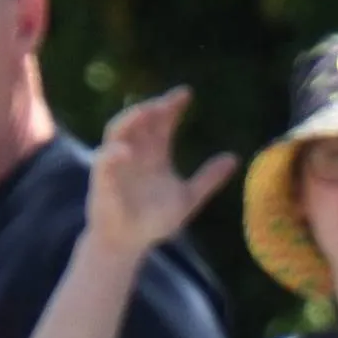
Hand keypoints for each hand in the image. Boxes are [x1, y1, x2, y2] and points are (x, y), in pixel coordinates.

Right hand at [84, 89, 239, 260]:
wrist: (130, 243)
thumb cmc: (155, 221)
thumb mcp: (188, 198)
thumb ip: (209, 179)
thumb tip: (235, 157)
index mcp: (155, 153)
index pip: (163, 122)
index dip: (172, 106)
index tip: (186, 94)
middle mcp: (135, 151)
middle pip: (142, 120)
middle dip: (153, 108)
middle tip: (168, 102)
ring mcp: (117, 163)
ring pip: (118, 130)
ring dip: (130, 119)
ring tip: (146, 111)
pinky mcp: (103, 180)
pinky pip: (104, 161)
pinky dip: (113, 154)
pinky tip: (126, 152)